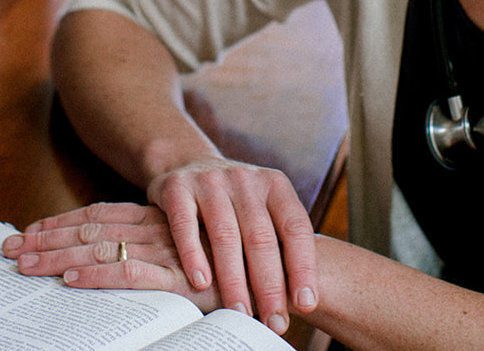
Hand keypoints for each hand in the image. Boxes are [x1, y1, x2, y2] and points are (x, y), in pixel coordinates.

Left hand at [3, 202, 220, 312]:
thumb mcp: (189, 254)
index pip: (99, 215)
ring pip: (100, 250)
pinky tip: (71, 280)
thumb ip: (159, 252)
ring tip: (26, 265)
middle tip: (9, 248)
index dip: (62, 223)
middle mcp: (157, 229)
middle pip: (89, 230)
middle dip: (46, 239)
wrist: (284, 274)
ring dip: (59, 258)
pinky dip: (98, 277)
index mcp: (158, 219)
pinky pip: (129, 274)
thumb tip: (116, 258)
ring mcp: (166, 252)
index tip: (29, 230)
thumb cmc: (237, 267)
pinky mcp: (178, 278)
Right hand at [146, 157, 318, 334]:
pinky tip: (201, 284)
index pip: (295, 227)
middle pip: (261, 237)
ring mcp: (210, 181)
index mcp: (275, 185)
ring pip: (225, 236)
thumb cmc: (235, 201)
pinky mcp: (177, 188)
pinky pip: (185, 226)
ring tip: (240, 313)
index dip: (303, 266)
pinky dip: (193, 256)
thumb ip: (279, 241)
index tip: (306, 303)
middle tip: (274, 321)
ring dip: (234, 280)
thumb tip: (301, 299)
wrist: (187, 162)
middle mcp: (245, 179)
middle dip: (269, 286)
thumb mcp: (263, 207)